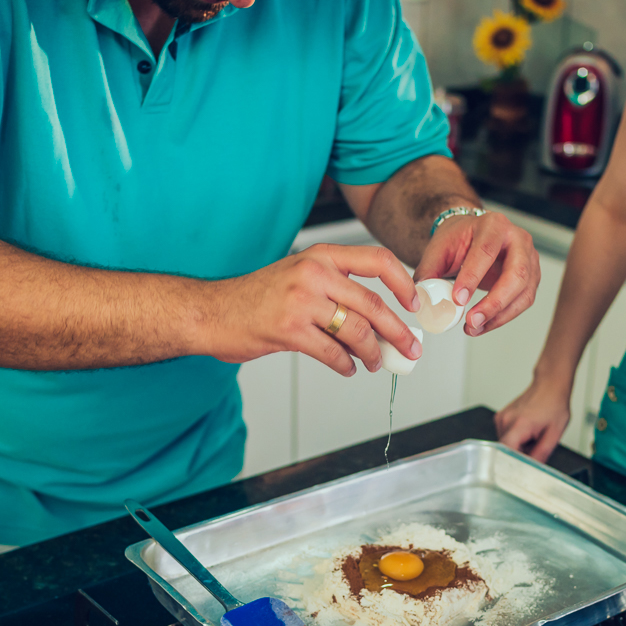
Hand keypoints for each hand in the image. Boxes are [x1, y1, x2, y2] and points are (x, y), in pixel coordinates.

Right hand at [210, 244, 420, 375]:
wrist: (211, 312)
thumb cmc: (255, 298)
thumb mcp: (298, 276)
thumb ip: (335, 290)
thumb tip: (378, 319)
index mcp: (320, 256)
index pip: (377, 260)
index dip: (403, 283)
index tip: (414, 303)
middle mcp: (313, 273)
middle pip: (373, 304)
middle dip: (398, 332)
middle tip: (410, 348)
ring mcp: (300, 301)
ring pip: (356, 331)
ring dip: (373, 353)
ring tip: (376, 362)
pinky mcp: (289, 330)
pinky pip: (332, 353)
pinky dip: (346, 365)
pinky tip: (348, 368)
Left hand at [413, 211, 538, 336]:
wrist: (472, 236)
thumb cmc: (458, 239)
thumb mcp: (439, 249)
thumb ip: (429, 272)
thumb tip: (421, 300)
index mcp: (494, 225)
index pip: (486, 251)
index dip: (472, 277)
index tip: (458, 299)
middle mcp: (518, 239)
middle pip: (515, 274)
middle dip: (494, 303)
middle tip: (471, 321)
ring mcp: (529, 258)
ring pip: (523, 292)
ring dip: (499, 316)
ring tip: (473, 328)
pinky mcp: (531, 277)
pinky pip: (523, 302)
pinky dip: (503, 318)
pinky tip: (483, 325)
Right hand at [495, 379, 570, 462]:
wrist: (549, 387)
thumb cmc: (554, 405)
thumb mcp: (554, 434)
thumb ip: (542, 454)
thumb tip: (532, 468)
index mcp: (519, 424)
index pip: (505, 452)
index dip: (512, 464)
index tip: (522, 468)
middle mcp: (506, 420)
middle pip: (505, 451)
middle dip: (520, 455)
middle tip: (535, 446)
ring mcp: (501, 418)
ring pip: (505, 445)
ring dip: (518, 447)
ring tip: (532, 436)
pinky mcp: (500, 418)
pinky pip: (505, 437)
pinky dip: (516, 440)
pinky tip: (527, 432)